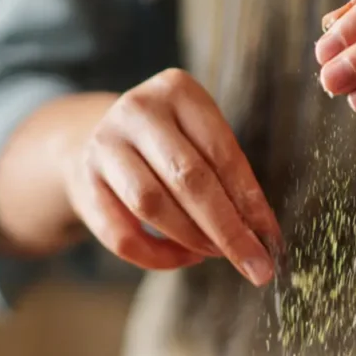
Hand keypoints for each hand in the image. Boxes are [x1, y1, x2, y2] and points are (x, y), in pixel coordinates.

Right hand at [65, 69, 279, 283]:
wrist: (91, 142)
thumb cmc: (166, 148)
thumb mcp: (199, 142)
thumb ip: (228, 178)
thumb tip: (262, 233)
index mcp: (178, 90)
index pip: (222, 152)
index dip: (250, 201)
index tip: (271, 238)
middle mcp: (138, 110)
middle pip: (189, 179)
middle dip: (228, 230)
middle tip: (255, 264)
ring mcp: (105, 145)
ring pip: (153, 205)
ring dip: (192, 239)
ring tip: (216, 252)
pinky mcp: (84, 184)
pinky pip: (124, 235)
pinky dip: (158, 257)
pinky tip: (183, 257)